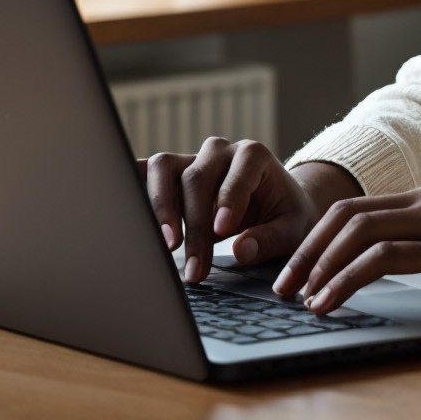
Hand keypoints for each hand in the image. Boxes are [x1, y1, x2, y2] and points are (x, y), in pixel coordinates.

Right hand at [139, 139, 359, 282]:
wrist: (277, 203)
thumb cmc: (285, 215)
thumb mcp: (293, 229)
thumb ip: (270, 238)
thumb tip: (240, 250)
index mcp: (253, 156)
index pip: (237, 174)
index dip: (228, 200)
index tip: (222, 231)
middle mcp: (220, 151)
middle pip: (197, 178)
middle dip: (195, 225)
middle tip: (195, 268)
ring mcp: (191, 159)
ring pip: (164, 168)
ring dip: (160, 207)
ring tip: (166, 246)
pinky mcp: (172, 174)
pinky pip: (146, 173)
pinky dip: (134, 188)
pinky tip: (127, 213)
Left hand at [273, 182, 420, 316]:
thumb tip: (389, 278)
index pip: (356, 210)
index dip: (315, 240)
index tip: (291, 273)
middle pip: (346, 216)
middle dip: (304, 252)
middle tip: (279, 289)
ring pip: (358, 231)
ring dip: (317, 266)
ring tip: (297, 300)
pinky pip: (386, 257)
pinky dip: (348, 278)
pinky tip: (330, 303)